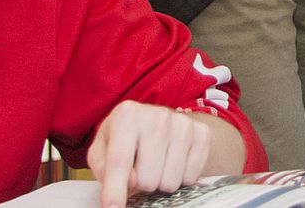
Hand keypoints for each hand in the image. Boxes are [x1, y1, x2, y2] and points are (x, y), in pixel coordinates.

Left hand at [88, 101, 214, 207]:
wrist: (156, 121)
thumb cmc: (125, 139)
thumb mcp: (102, 150)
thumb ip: (105, 167)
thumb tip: (130, 180)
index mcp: (127, 114)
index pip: (120, 160)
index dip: (115, 189)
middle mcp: (158, 115)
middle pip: (147, 179)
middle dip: (141, 184)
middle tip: (139, 170)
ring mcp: (183, 124)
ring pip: (170, 182)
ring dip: (160, 182)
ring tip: (155, 165)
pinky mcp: (202, 134)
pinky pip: (190, 178)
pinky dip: (179, 178)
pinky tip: (172, 162)